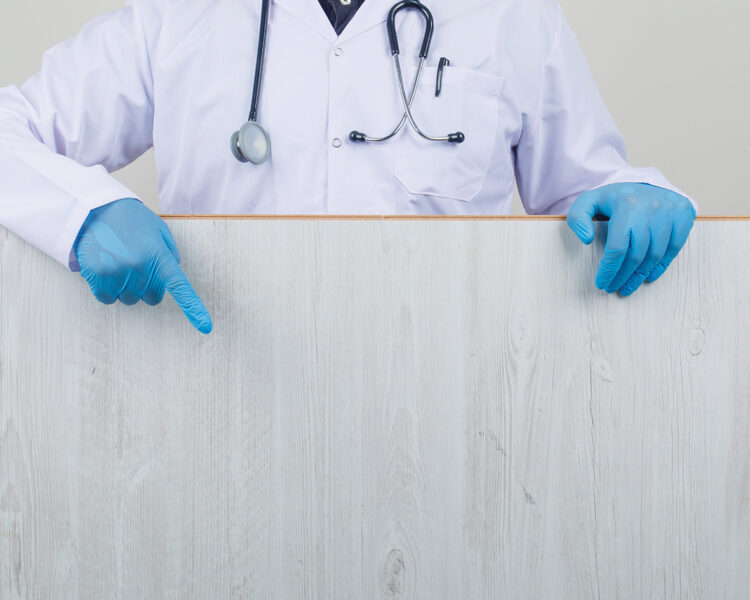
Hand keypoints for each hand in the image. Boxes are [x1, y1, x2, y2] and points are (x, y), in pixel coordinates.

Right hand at [74, 198, 212, 333]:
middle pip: (151, 298)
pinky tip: (105, 269)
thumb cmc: (132, 221)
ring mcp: (118, 271)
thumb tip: (173, 278)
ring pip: (129, 300)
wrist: (96, 208)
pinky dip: (106, 290)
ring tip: (118, 261)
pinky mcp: (97, 276)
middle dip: (146, 286)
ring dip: (125, 287)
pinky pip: (107, 299)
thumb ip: (170, 255)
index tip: (206, 327)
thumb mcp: (159, 232)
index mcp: (159, 256)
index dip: (193, 309)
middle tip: (135, 263)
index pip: (180, 287)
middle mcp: (140, 266)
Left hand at [566, 183, 695, 296]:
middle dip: (623, 276)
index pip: (618, 247)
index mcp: (626, 205)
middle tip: (613, 288)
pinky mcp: (684, 214)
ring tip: (627, 286)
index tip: (602, 283)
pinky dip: (661, 266)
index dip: (609, 270)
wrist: (644, 183)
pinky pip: (674, 248)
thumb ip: (578, 218)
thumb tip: (586, 239)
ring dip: (640, 276)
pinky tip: (648, 276)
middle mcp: (652, 207)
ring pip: (656, 254)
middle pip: (637, 254)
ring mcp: (671, 210)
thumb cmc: (613, 199)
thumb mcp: (588, 202)